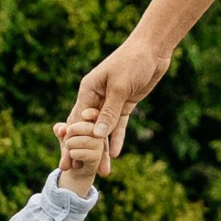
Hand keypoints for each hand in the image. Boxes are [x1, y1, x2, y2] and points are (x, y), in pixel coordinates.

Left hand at [52, 116, 106, 191]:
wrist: (73, 166)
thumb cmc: (70, 145)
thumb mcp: (63, 135)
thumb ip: (60, 129)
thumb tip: (61, 130)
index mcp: (94, 124)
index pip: (97, 115)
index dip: (92, 113)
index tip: (83, 114)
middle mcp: (101, 134)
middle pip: (91, 128)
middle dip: (75, 129)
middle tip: (67, 132)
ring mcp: (101, 147)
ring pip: (86, 141)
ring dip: (71, 143)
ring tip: (68, 147)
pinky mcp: (97, 158)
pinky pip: (84, 154)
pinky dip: (73, 154)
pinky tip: (72, 154)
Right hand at [66, 34, 169, 170]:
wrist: (152, 50)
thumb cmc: (132, 61)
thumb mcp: (119, 86)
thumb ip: (109, 111)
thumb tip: (97, 135)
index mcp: (88, 90)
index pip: (77, 121)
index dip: (72, 143)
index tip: (67, 161)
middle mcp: (96, 97)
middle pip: (87, 129)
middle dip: (81, 150)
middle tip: (75, 171)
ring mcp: (110, 101)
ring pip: (103, 130)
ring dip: (102, 149)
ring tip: (103, 170)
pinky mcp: (124, 104)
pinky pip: (118, 125)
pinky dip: (116, 138)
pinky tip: (115, 154)